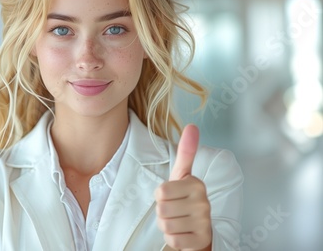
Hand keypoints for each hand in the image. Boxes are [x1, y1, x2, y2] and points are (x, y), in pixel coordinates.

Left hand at [155, 125, 211, 250]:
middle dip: (162, 212)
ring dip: (166, 226)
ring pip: (166, 225)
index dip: (160, 196)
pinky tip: (182, 233)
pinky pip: (173, 240)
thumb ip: (186, 151)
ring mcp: (204, 223)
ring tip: (177, 221)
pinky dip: (173, 239)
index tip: (172, 196)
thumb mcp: (182, 175)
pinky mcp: (202, 240)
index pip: (161, 191)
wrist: (198, 230)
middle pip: (161, 209)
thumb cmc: (184, 199)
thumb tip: (192, 126)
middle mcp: (204, 203)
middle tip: (174, 211)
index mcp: (197, 184)